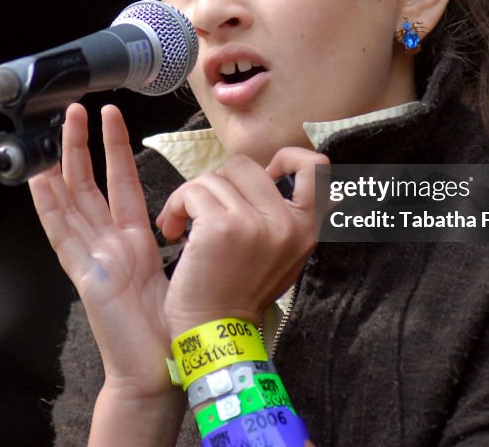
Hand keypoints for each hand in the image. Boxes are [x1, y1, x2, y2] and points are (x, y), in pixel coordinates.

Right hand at [29, 103, 171, 397]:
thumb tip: (213, 206)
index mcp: (134, 241)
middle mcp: (109, 244)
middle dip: (83, 145)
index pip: (121, 184)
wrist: (167, 366)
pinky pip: (61, 233)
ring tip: (61, 126)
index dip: (116, 151)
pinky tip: (38, 178)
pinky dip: (48, 205)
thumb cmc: (180, 324)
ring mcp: (93, 257)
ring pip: (71, 199)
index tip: (111, 119)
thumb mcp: (189, 266)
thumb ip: (191, 235)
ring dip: (64, 161)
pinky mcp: (84, 274)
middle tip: (77, 108)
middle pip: (89, 184)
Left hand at [156, 148, 325, 336]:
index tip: (264, 173)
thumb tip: (295, 181)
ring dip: (190, 197)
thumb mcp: (283, 257)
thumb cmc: (239, 293)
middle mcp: (285, 223)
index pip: (316, 167)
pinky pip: (191, 192)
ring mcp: (253, 223)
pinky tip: (172, 231)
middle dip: (218, 181)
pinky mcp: (220, 226)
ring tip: (183, 226)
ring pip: (213, 177)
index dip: (287, 157)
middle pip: (245, 165)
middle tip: (206, 209)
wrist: (215, 332)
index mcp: (305, 229)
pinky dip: (175, 207)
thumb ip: (289, 219)